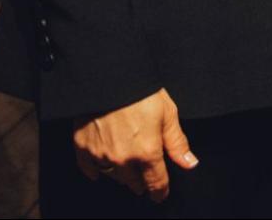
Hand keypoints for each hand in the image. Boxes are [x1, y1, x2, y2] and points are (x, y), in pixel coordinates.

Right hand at [72, 88, 196, 202]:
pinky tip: (100, 170)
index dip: (160, 191)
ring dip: (122, 175)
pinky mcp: (82, 147)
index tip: (161, 194)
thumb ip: (177, 143)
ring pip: (113, 177)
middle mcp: (122, 159)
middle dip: (142, 181)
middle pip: (134, 182)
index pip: (156, 183)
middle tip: (146, 176)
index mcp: (146, 153)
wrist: (108, 76)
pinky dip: (95, 171)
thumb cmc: (141, 92)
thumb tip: (189, 163)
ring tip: (128, 167)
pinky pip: (89, 169)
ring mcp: (100, 155)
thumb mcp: (168, 114)